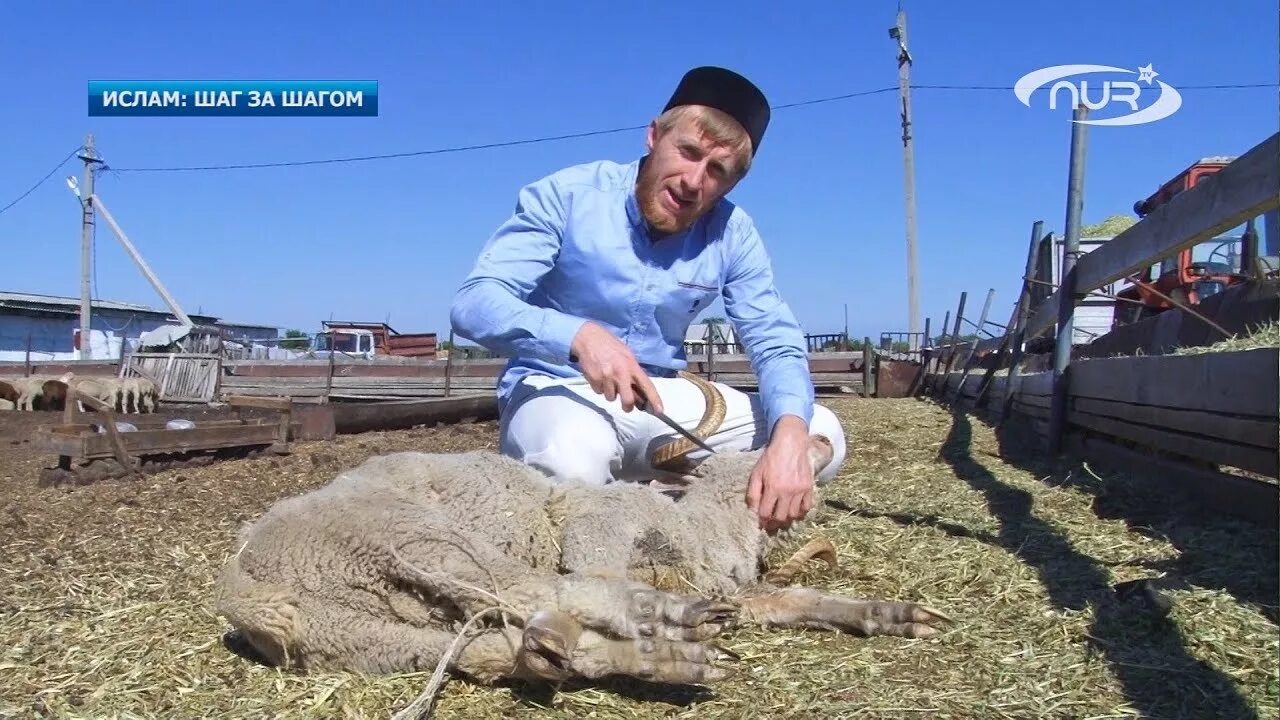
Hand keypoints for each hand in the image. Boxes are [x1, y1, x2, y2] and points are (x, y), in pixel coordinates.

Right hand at [570, 322, 662, 413]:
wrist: (588, 338)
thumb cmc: (611, 346)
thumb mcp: (627, 355)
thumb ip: (634, 372)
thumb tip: (640, 392)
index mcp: (632, 366)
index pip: (647, 386)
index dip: (654, 399)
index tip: (659, 411)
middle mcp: (620, 373)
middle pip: (628, 400)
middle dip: (627, 406)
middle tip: (626, 404)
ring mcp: (606, 377)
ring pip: (611, 398)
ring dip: (611, 393)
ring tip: (608, 379)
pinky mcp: (593, 380)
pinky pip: (599, 392)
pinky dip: (600, 387)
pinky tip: (599, 376)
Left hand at [746, 416, 813, 530]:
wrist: (791, 444)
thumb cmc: (771, 458)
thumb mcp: (756, 472)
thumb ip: (753, 492)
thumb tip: (752, 509)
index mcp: (772, 488)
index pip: (766, 513)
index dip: (762, 521)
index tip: (761, 523)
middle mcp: (787, 492)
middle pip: (781, 517)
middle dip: (774, 523)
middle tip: (771, 524)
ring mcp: (800, 490)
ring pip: (794, 515)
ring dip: (787, 519)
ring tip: (782, 518)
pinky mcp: (809, 487)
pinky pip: (807, 507)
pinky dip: (800, 512)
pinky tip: (794, 511)